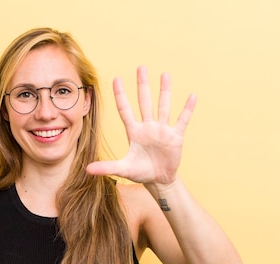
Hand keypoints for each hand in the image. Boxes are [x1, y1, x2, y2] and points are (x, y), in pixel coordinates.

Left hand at [86, 66, 195, 185]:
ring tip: (165, 75)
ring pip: (163, 106)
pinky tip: (192, 96)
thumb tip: (87, 170)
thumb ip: (106, 167)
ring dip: (165, 91)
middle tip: (141, 67)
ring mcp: (162, 130)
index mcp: (133, 131)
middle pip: (144, 102)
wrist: (159, 179)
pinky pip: (182, 120)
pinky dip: (187, 109)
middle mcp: (147, 127)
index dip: (121, 95)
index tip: (116, 79)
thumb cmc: (140, 172)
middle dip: (142, 85)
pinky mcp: (175, 136)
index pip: (125, 110)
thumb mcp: (123, 169)